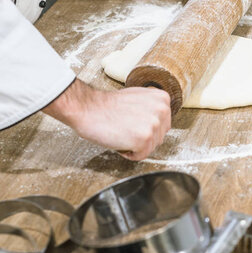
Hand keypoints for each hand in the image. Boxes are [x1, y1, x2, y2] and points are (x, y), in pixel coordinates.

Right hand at [43, 79, 170, 160]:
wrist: (88, 108)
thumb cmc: (108, 105)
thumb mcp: (138, 97)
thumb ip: (152, 107)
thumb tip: (158, 119)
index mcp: (162, 99)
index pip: (163, 125)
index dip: (144, 127)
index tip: (132, 121)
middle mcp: (162, 110)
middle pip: (159, 138)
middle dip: (142, 137)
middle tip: (125, 126)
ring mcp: (154, 125)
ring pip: (150, 148)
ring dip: (134, 145)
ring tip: (122, 131)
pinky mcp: (144, 139)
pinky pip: (140, 156)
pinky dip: (128, 153)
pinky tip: (119, 139)